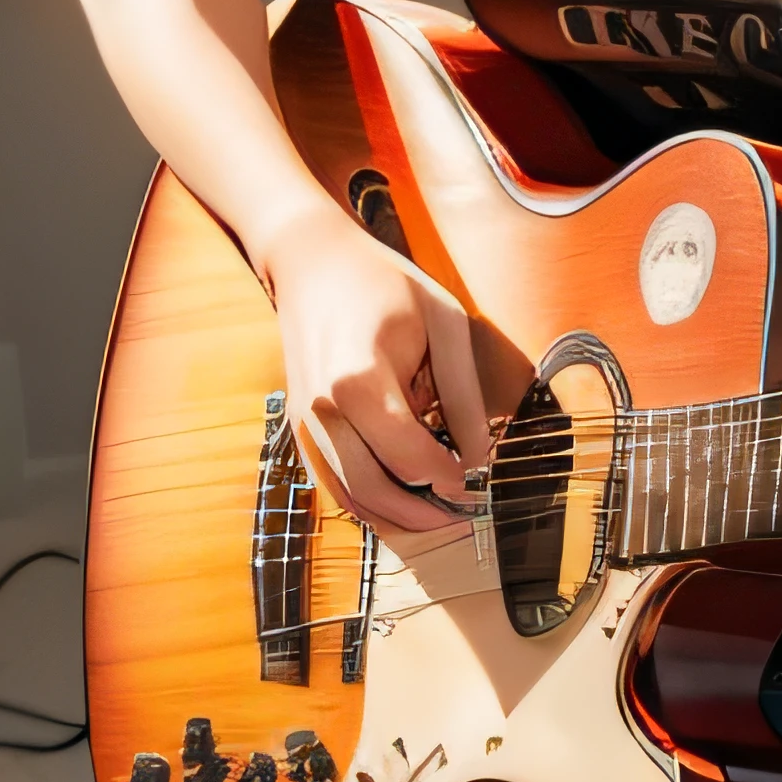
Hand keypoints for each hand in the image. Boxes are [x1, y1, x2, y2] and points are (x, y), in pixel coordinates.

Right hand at [260, 199, 489, 536]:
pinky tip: (402, 503)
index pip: (410, 458)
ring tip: (439, 518)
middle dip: (425, 513)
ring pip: (351, 497)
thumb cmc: (382, 284)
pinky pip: (333, 483)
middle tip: (464, 515)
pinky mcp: (298, 428)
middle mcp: (321, 411)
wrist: (313, 263)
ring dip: (396, 518)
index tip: (480, 485)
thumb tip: (483, 453)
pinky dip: (367, 503)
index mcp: (358, 383)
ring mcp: (303, 424)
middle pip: (376, 491)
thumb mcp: (443, 323)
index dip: (450, 480)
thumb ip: (463, 393)